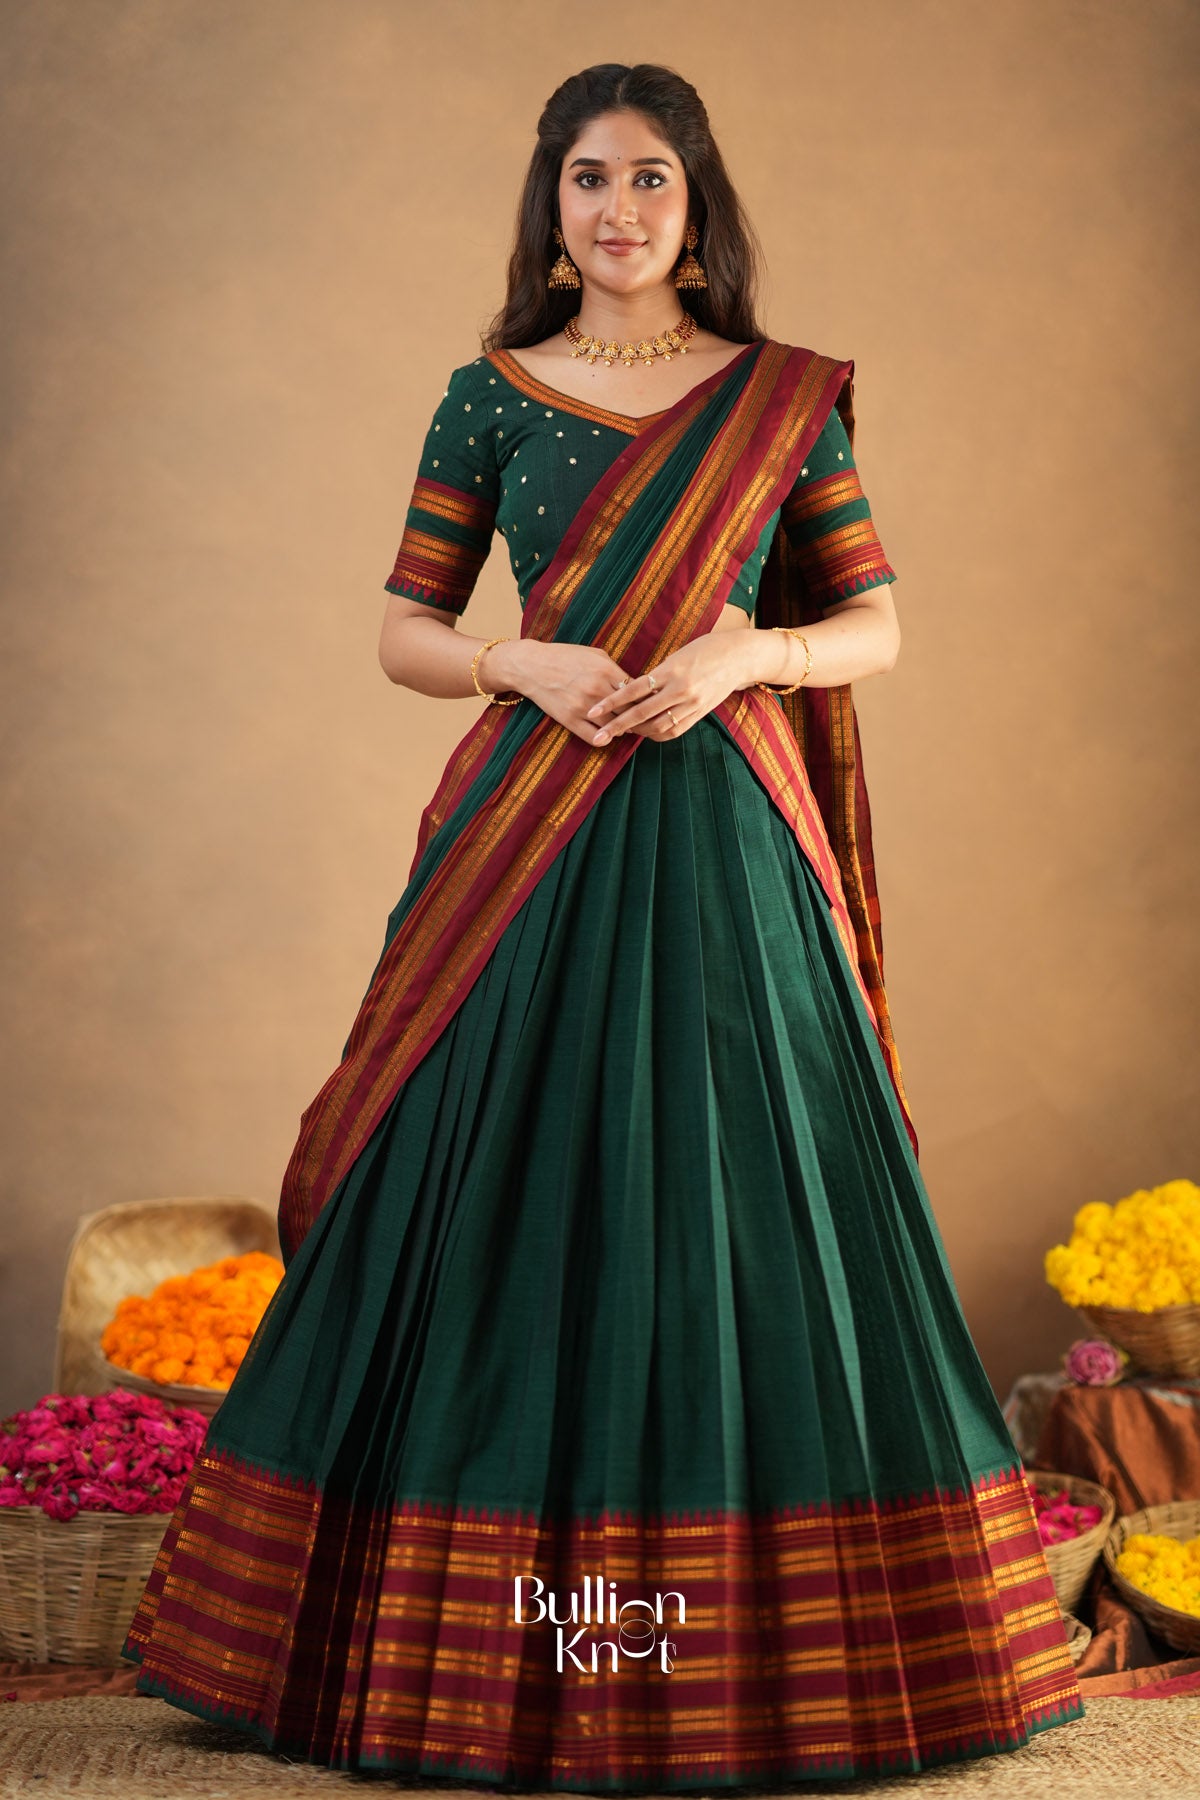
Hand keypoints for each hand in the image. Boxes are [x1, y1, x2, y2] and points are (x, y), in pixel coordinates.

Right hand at [504, 640, 635, 746]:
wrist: (531, 666)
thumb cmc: (565, 657)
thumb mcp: (595, 654)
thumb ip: (616, 669)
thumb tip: (635, 684)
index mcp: (605, 670)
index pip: (638, 691)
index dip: (646, 699)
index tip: (650, 703)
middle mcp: (596, 689)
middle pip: (630, 710)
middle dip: (640, 716)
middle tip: (647, 720)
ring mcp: (583, 707)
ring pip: (615, 727)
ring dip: (624, 729)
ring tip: (629, 728)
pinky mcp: (570, 720)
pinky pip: (595, 738)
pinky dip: (605, 739)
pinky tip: (608, 734)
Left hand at [585, 632, 752, 745]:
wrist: (739, 657)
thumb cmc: (705, 649)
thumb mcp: (677, 656)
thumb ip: (657, 675)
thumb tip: (634, 690)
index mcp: (671, 670)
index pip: (633, 689)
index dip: (612, 702)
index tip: (593, 710)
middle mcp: (681, 689)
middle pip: (642, 713)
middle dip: (617, 726)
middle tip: (599, 737)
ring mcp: (692, 703)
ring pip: (657, 726)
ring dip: (637, 731)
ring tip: (621, 731)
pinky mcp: (700, 713)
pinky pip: (674, 730)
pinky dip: (657, 733)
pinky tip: (645, 732)